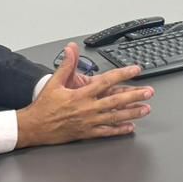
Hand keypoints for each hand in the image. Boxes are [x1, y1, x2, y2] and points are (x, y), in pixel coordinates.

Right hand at [16, 43, 153, 147]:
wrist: (34, 127)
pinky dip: (119, 130)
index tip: (135, 70)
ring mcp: (89, 122)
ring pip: (115, 117)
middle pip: (116, 100)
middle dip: (134, 95)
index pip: (107, 81)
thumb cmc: (44, 106)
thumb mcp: (54, 82)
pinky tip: (130, 127)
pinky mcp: (87, 133)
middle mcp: (87, 108)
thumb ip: (66, 65)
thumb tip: (71, 49)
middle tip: (148, 92)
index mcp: (81, 94)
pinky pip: (107, 132)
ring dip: (132, 112)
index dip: (123, 74)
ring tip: (146, 109)